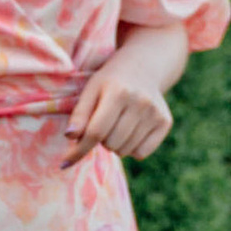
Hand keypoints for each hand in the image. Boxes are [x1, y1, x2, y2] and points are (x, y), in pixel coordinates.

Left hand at [65, 49, 173, 164]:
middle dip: (101, 140)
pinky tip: (131, 130)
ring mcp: (155, 113)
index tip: (64, 163)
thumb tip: (70, 137)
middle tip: (104, 123)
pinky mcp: (165, 122)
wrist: (143, 67)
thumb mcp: (91, 90)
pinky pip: (141, 153)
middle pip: (110, 143)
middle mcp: (140, 102)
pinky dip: (132, 148)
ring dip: (115, 144)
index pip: (96, 131)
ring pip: (125, 151)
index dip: (79, 150)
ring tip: (117, 125)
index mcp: (118, 92)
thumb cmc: (110, 81)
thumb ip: (80, 114)